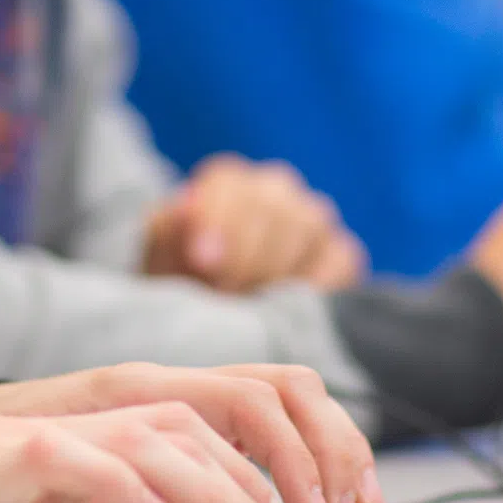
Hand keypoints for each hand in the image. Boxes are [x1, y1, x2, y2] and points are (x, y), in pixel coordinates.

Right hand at [0, 365, 381, 502]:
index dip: (301, 454)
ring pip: (172, 444)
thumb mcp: (98, 487)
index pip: (244, 409)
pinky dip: (130, 492)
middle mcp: (116, 407)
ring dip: (231, 501)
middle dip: (282, 487)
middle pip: (223, 424)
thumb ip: (159, 487)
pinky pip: (89, 463)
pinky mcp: (27, 455)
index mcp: (141, 413)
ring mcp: (75, 426)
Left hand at [142, 156, 366, 293]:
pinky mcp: (341, 253)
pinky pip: (341, 258)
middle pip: (273, 204)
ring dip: (277, 272)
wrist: (213, 320)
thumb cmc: (183, 288)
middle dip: (246, 256)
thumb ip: (168, 235)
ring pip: (309, 225)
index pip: (231, 185)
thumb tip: (186, 206)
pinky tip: (290, 311)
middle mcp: (274, 189)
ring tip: (251, 309)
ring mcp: (313, 219)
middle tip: (224, 298)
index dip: (218, 223)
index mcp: (226, 183)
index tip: (202, 265)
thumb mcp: (161, 266)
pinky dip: (319, 286)